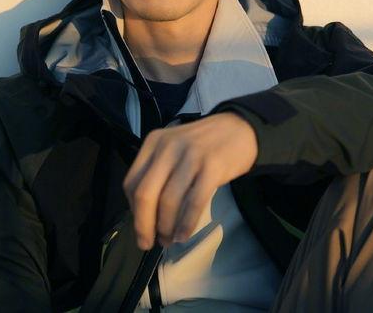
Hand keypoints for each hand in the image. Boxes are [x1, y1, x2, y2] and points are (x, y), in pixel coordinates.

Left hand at [122, 112, 257, 249]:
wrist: (240, 128)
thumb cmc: (204, 143)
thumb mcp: (174, 147)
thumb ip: (158, 171)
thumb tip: (145, 214)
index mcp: (154, 142)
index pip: (131, 182)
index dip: (133, 210)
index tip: (141, 227)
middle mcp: (168, 146)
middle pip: (145, 194)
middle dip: (144, 225)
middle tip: (148, 243)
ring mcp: (190, 156)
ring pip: (168, 201)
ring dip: (166, 227)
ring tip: (170, 240)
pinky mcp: (212, 167)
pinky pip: (193, 202)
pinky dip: (186, 223)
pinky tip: (184, 234)